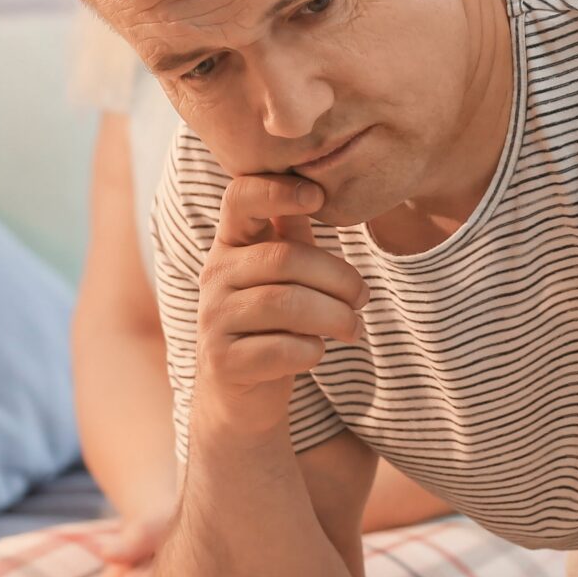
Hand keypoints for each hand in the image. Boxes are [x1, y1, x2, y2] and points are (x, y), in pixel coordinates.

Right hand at [195, 174, 368, 432]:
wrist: (242, 394)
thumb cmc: (272, 322)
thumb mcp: (281, 273)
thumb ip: (294, 232)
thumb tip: (323, 182)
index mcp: (231, 244)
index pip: (239, 197)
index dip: (278, 190)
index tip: (318, 197)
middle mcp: (214, 275)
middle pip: (284, 258)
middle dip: (338, 278)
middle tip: (363, 297)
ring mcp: (214, 319)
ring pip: (286, 304)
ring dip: (334, 316)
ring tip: (353, 327)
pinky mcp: (224, 362)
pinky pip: (281, 349)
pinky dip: (312, 350)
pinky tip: (317, 352)